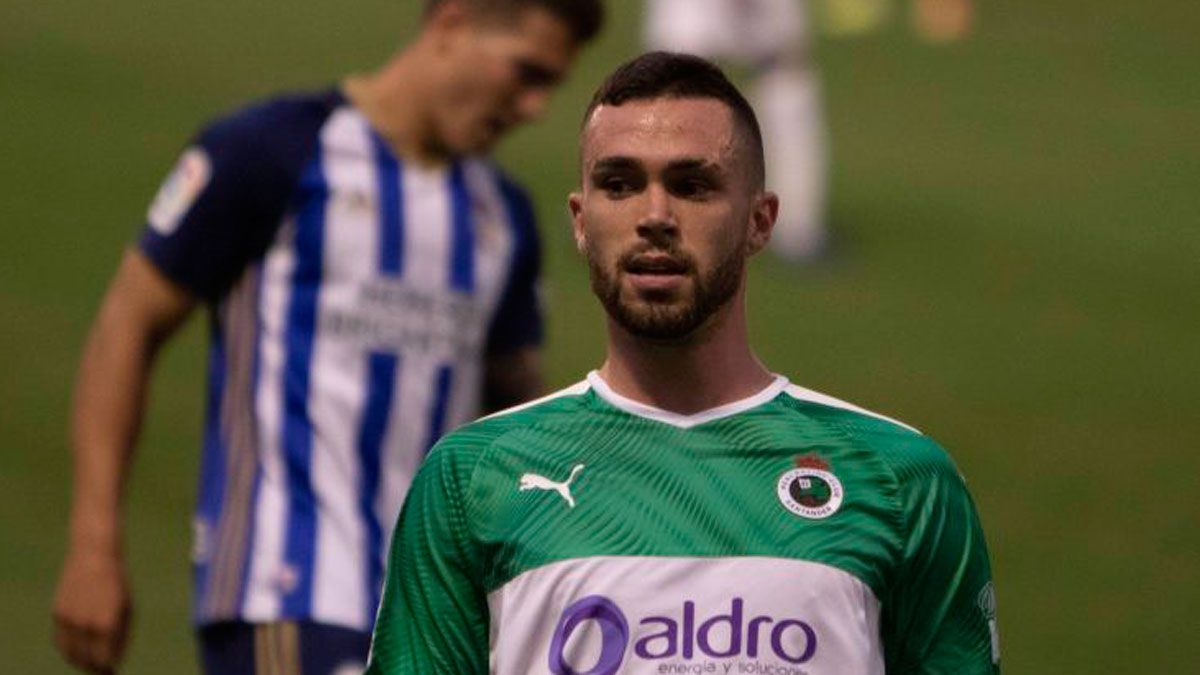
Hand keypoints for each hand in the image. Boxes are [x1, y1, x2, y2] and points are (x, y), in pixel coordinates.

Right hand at [52, 549, 131, 673]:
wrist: (94, 556)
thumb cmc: (118, 584)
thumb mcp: (128, 609)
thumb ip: (121, 637)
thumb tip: (114, 664)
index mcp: (108, 624)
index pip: (104, 661)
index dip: (107, 669)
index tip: (111, 671)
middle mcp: (86, 624)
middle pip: (86, 660)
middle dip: (94, 668)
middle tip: (101, 670)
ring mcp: (69, 619)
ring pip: (70, 654)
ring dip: (79, 662)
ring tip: (90, 663)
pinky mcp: (57, 613)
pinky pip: (61, 641)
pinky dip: (68, 650)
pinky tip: (78, 651)